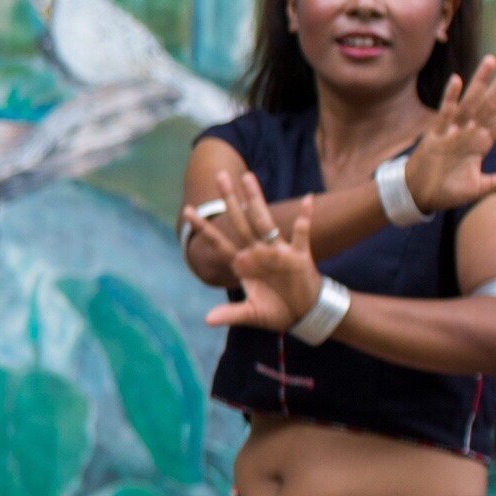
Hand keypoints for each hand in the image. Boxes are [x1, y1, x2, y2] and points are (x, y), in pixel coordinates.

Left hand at [199, 173, 326, 335]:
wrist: (305, 315)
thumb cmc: (277, 312)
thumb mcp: (252, 314)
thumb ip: (231, 313)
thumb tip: (207, 320)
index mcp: (243, 265)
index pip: (219, 242)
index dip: (204, 228)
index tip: (187, 210)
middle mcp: (257, 253)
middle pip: (240, 222)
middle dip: (230, 200)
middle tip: (219, 175)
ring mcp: (278, 252)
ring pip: (265, 221)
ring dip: (257, 199)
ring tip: (248, 177)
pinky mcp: (299, 256)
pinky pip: (302, 233)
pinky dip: (306, 217)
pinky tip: (308, 199)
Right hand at [392, 52, 495, 216]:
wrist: (418, 196)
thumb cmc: (448, 191)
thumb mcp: (481, 188)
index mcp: (482, 143)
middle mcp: (470, 131)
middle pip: (490, 101)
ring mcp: (453, 131)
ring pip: (470, 101)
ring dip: (480, 81)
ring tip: (490, 60)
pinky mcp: (435, 134)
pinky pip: (444, 113)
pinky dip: (450, 98)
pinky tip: (456, 81)